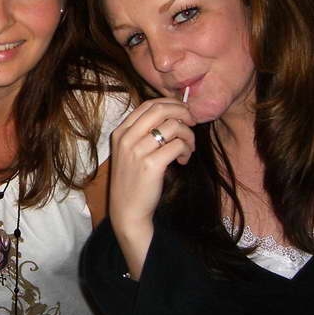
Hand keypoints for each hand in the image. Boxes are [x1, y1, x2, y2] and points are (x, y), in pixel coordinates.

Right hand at [109, 98, 195, 229]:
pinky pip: (177, 145)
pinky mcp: (151, 165)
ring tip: (188, 148)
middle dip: (182, 112)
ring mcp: (137, 151)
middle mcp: (126, 138)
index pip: (147, 105)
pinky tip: (183, 160)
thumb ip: (142, 133)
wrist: (127, 210)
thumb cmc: (132, 180)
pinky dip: (186, 150)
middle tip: (192, 122)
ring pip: (173, 126)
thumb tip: (172, 115)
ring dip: (188, 135)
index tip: (183, 112)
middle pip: (160, 110)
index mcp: (120, 132)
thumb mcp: (129, 152)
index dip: (170, 104)